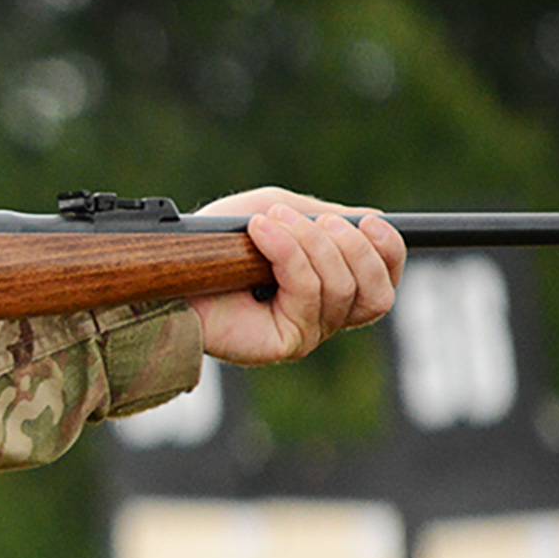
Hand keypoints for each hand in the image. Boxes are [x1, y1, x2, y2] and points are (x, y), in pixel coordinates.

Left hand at [187, 186, 405, 364]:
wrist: (169, 272)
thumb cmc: (217, 245)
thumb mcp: (275, 213)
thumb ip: (323, 216)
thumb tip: (373, 220)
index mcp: (330, 286)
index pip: (384, 279)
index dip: (389, 251)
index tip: (373, 222)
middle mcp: (325, 314)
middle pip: (374, 291)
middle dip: (350, 246)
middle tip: (312, 220)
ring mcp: (307, 332)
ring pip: (342, 288)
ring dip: (310, 243)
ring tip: (269, 223)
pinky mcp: (286, 344)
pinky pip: (307, 293)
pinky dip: (287, 254)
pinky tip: (260, 233)